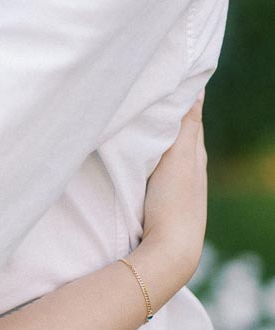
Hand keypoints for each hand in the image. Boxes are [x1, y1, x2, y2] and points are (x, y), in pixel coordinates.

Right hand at [133, 96, 206, 302]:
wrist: (167, 254)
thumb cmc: (175, 204)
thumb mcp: (180, 158)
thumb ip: (186, 125)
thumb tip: (196, 88)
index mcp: (196, 156)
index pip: (189, 117)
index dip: (178, 98)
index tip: (164, 75)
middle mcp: (189, 170)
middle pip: (175, 134)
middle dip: (164, 114)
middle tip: (144, 90)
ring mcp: (174, 188)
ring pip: (163, 153)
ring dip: (152, 136)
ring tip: (135, 116)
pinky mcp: (159, 201)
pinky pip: (152, 169)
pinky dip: (146, 155)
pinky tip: (133, 153)